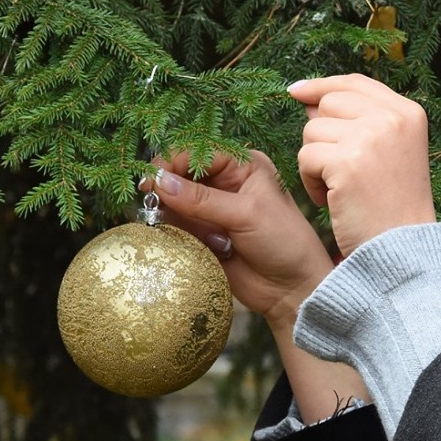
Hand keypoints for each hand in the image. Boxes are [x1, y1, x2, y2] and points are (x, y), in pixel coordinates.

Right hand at [145, 150, 333, 328]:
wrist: (291, 288)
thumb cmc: (282, 242)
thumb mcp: (245, 214)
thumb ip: (201, 200)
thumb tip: (160, 181)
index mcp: (243, 166)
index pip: (201, 152)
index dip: (175, 160)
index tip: (154, 176)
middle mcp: (226, 182)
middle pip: (182, 173)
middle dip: (166, 184)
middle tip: (149, 196)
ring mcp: (212, 208)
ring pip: (175, 199)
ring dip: (167, 208)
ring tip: (161, 217)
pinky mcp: (202, 233)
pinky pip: (176, 223)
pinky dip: (170, 227)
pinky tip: (170, 232)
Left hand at [288, 73, 436, 258]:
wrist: (404, 250)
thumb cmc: (393, 207)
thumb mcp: (391, 154)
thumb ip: (358, 121)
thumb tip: (309, 99)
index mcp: (408, 113)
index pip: (355, 82)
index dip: (323, 85)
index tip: (296, 91)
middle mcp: (392, 119)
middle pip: (329, 103)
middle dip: (322, 135)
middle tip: (338, 170)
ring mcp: (370, 138)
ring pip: (312, 130)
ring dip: (315, 162)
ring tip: (339, 189)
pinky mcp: (346, 162)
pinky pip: (305, 157)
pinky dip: (310, 182)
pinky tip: (331, 200)